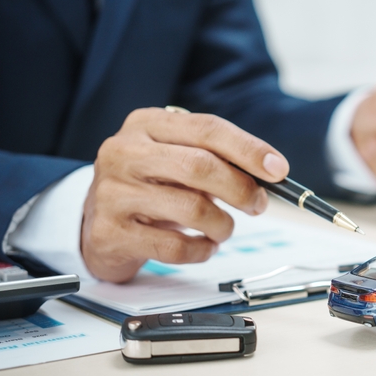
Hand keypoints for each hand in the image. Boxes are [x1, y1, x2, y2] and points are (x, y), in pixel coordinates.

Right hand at [81, 108, 288, 281]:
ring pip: (191, 208)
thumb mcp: (176, 159)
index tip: (279, 169)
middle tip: (258, 205)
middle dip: (241, 189)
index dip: (249, 149)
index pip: (207, 129)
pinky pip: (174, 247)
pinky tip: (204, 245)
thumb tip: (270, 173)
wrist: (96, 224)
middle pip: (200, 166)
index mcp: (146, 124)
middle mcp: (123, 152)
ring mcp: (112, 192)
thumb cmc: (150, 187)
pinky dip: (201, 250)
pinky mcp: (110, 233)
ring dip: (223, 224)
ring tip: (224, 228)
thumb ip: (217, 159)